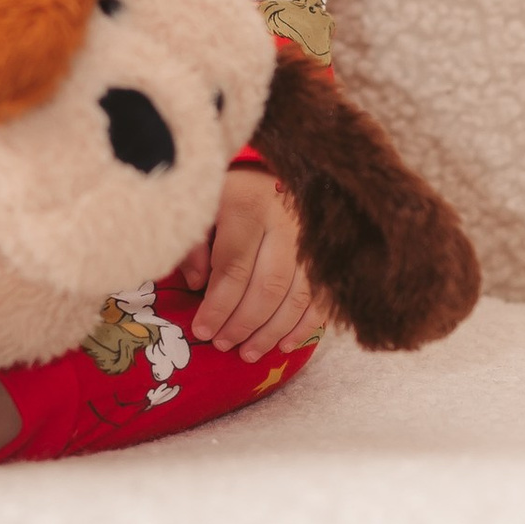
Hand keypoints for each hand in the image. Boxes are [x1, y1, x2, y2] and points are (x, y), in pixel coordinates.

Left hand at [181, 168, 326, 362]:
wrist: (276, 170)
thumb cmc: (232, 192)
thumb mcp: (204, 206)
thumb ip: (194, 243)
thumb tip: (198, 284)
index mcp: (249, 206)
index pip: (234, 267)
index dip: (218, 305)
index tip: (201, 331)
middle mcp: (286, 223)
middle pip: (268, 286)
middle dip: (244, 323)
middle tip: (223, 345)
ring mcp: (313, 240)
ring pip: (297, 297)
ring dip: (272, 331)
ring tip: (249, 354)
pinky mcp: (330, 254)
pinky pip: (322, 298)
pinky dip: (305, 326)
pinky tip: (285, 345)